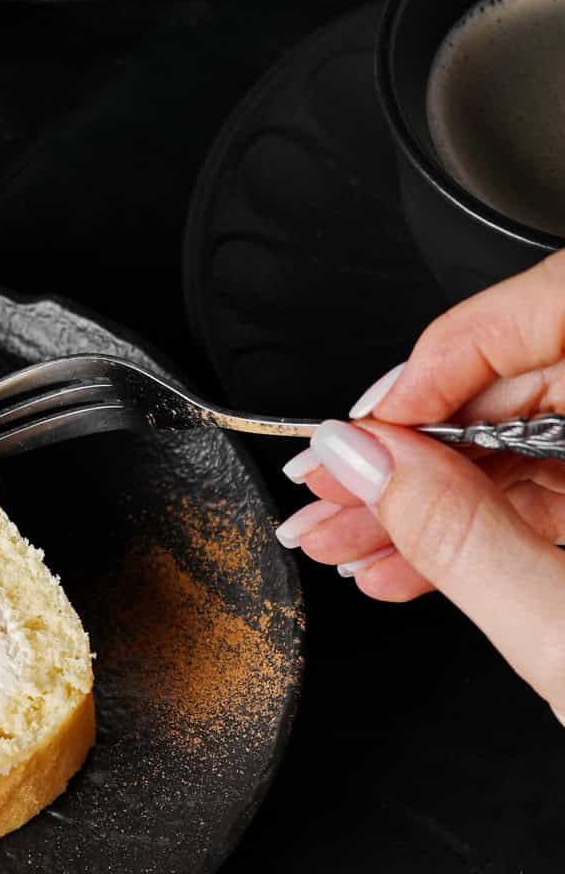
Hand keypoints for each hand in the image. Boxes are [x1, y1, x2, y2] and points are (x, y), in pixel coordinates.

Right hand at [275, 249, 564, 721]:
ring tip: (346, 542)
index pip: (551, 310)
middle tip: (331, 491)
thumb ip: (458, 535)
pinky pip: (542, 498)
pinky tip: (403, 563)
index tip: (367, 426)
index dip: (443, 359)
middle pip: (522, 387)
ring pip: (521, 448)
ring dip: (424, 498)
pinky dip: (470, 532)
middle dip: (411, 447)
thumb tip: (366, 457)